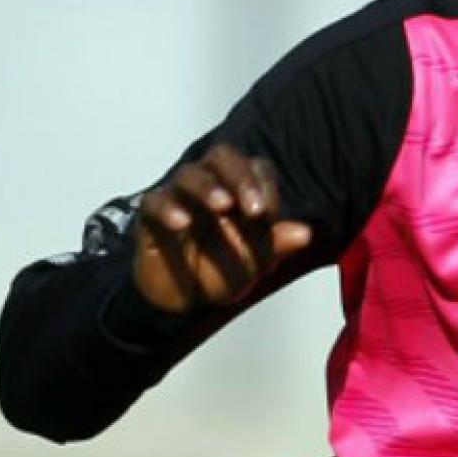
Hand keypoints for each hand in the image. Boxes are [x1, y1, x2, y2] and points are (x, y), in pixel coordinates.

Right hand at [131, 144, 312, 312]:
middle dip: (240, 176)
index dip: (265, 184)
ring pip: (190, 174)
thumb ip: (276, 244)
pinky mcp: (152, 215)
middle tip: (254, 208)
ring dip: (208, 187)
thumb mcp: (254, 262)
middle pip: (223, 156)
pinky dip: (168, 208)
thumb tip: (305, 233)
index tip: (270, 213)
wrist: (184, 300)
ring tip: (222, 206)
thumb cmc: (221, 270)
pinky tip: (182, 223)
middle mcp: (211, 185)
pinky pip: (155, 201)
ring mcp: (180, 197)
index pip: (256, 167)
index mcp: (240, 190)